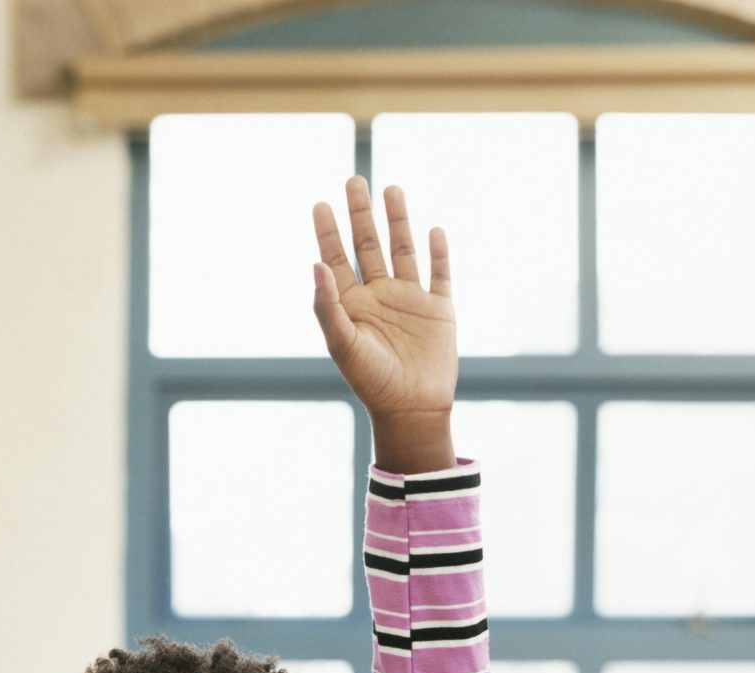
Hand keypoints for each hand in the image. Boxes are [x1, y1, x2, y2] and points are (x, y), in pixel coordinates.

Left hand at [313, 177, 456, 473]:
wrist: (412, 409)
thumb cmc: (372, 382)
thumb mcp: (343, 345)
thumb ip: (327, 305)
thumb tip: (314, 263)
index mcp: (352, 305)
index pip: (336, 260)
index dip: (328, 232)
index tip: (320, 204)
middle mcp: (379, 297)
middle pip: (368, 246)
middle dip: (361, 214)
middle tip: (353, 180)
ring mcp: (410, 301)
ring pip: (403, 250)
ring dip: (398, 221)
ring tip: (392, 189)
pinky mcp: (439, 309)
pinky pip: (439, 274)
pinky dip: (438, 252)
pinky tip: (433, 230)